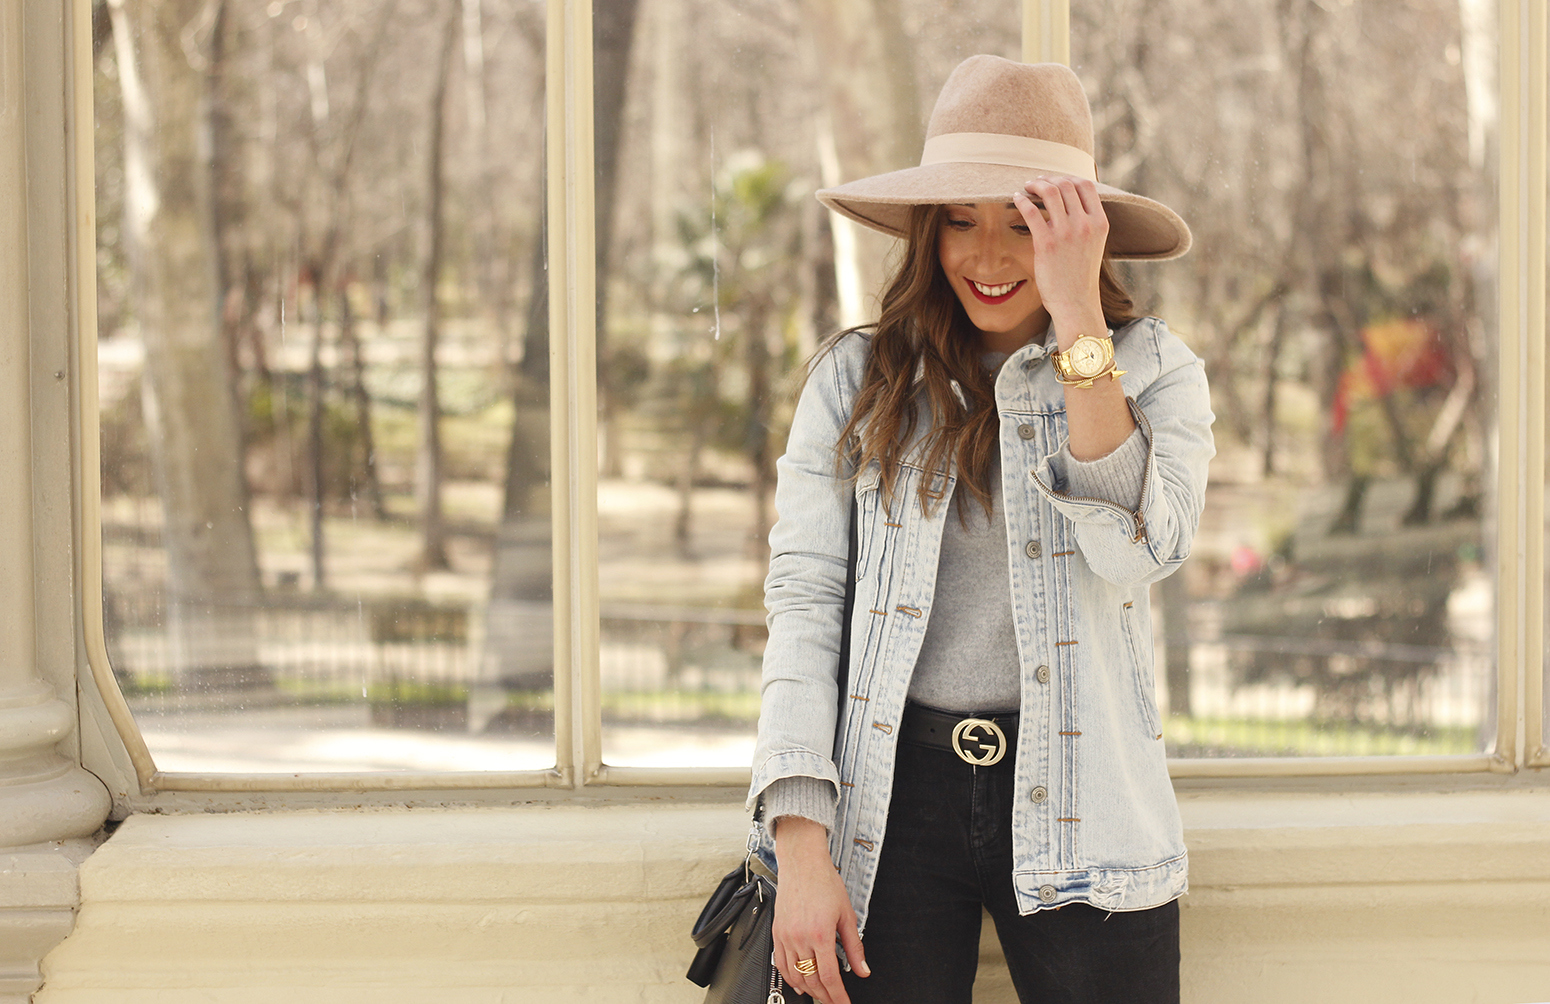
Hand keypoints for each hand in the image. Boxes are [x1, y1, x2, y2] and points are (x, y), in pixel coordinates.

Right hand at [771, 816, 868, 1003]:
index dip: (838, 996)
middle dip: (825, 996)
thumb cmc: (824, 882)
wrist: (802, 863)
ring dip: (808, 989)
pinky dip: (790, 978)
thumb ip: (854, 947)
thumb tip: (862, 969)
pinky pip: (780, 963)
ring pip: (795, 975)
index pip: (829, 977)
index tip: (844, 1003)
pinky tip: (799, 983)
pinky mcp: (777, 932)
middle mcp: (800, 937)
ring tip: (820, 995)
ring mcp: (786, 936)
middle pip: (812, 980)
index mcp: (821, 934)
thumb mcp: (847, 915)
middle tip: (834, 1001)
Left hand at [1013, 176, 1108, 345]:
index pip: (1086, 185)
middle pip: (1066, 184)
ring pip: (1050, 192)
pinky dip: (1022, 200)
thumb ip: (1086, 223)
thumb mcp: (1093, 244)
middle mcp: (1085, 224)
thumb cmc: (1080, 276)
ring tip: (1027, 187)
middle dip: (1049, 178)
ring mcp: (1066, 233)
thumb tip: (1071, 204)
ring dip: (1035, 185)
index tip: (1056, 180)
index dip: (1068, 177)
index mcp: (1100, 223)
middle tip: (1036, 182)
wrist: (1076, 303)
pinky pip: (1032, 211)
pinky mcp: (1046, 243)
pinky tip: (1016, 198)